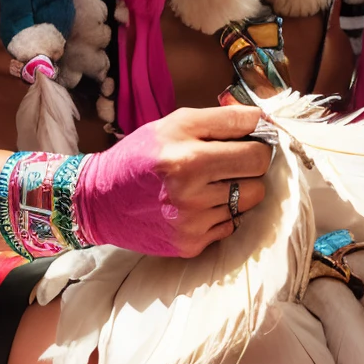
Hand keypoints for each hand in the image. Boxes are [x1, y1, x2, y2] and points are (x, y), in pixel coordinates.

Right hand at [72, 105, 272, 258]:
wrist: (100, 201)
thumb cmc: (140, 156)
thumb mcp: (174, 124)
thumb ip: (220, 120)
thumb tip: (263, 120)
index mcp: (186, 152)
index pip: (252, 136)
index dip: (258, 131)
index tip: (254, 131)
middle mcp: (190, 186)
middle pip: (258, 166)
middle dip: (253, 158)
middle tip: (234, 157)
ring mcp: (192, 219)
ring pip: (251, 197)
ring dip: (239, 187)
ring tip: (213, 182)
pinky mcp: (192, 243)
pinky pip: (232, 222)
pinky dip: (223, 212)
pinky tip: (200, 204)